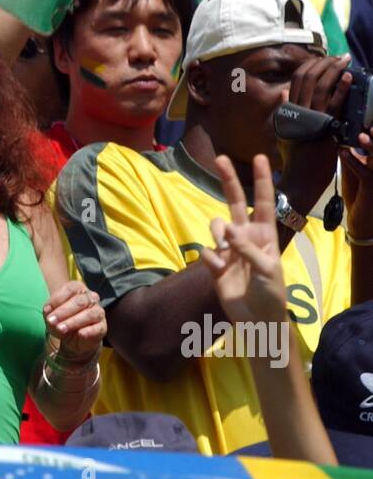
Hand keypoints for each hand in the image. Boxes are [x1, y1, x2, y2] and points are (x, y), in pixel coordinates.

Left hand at [43, 280, 105, 361]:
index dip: (58, 298)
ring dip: (73, 321)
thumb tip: (48, 311)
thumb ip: (49, 312)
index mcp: (78, 289)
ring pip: (89, 314)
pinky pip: (98, 327)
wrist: (73, 340)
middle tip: (52, 321)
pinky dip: (89, 331)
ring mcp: (98, 312)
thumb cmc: (62, 321)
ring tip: (61, 328)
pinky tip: (80, 334)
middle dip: (63, 311)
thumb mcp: (52, 316)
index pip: (70, 289)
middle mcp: (90, 298)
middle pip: (79, 301)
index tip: (47, 309)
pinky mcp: (102, 327)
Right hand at [200, 154, 286, 329]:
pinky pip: (207, 251)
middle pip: (234, 202)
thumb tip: (227, 228)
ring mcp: (229, 249)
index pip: (263, 202)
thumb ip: (248, 247)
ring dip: (218, 231)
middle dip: (228, 180)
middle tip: (220, 158)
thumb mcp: (267, 268)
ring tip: (225, 247)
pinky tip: (219, 270)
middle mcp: (245, 237)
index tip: (260, 158)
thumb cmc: (271, 293)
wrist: (257, 320)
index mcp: (264, 234)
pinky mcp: (215, 265)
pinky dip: (212, 258)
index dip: (261, 180)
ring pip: (216, 225)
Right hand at [278, 52, 352, 212]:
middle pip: (308, 78)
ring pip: (321, 86)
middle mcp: (298, 111)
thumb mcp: (283, 133)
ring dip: (334, 69)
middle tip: (338, 56)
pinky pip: (334, 103)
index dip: (310, 65)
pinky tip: (348, 77)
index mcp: (289, 111)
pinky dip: (341, 87)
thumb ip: (285, 112)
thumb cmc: (294, 159)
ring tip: (345, 60)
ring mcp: (311, 119)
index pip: (297, 80)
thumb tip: (284, 93)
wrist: (300, 180)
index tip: (322, 60)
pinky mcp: (325, 127)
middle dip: (324, 63)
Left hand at [341, 130, 372, 235]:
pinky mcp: (372, 189)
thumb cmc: (361, 198)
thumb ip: (354, 158)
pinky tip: (343, 154)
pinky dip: (354, 163)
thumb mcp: (356, 175)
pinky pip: (365, 174)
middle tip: (370, 127)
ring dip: (371, 147)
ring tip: (360, 137)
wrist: (364, 224)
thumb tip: (344, 140)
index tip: (369, 123)